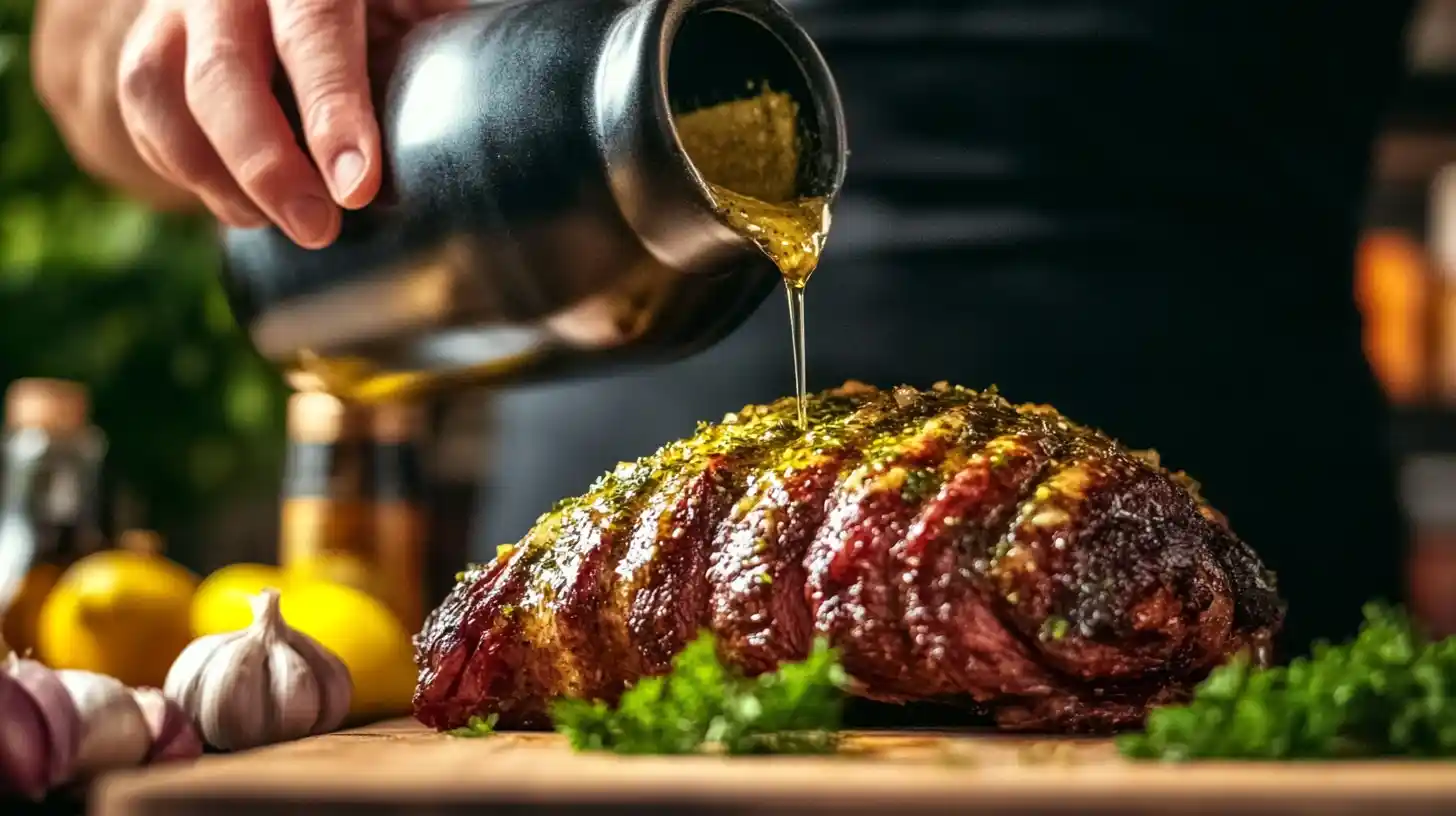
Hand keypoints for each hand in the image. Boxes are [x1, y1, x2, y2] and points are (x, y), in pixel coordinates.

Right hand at [114, 0, 465, 247]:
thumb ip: (428, 25)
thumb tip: (463, 97)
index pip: (314, 30)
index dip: (333, 111)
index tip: (358, 186)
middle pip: (224, 73)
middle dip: (268, 164)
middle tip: (318, 228)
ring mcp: (175, 8)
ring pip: (159, 92)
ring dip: (214, 175)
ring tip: (271, 224)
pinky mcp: (150, 41)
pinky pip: (142, 109)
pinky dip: (183, 167)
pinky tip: (239, 205)